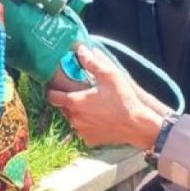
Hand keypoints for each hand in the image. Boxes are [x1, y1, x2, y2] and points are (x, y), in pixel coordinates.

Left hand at [47, 46, 164, 149]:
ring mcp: (81, 131)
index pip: (52, 96)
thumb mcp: (109, 75)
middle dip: (67, 99)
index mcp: (75, 102)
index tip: (57, 85)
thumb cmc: (123, 99)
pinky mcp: (89, 140)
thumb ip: (92, 62)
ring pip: (72, 119)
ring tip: (91, 105)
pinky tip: (98, 117)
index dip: (52, 89)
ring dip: (77, 112)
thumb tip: (80, 49)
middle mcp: (74, 118)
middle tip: (80, 92)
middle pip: (62, 107)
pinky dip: (86, 124)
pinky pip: (82, 130)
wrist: (137, 126)